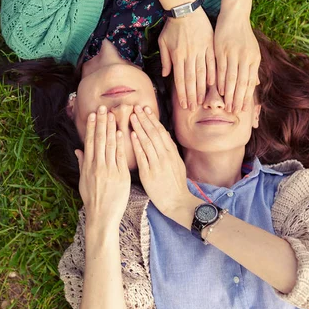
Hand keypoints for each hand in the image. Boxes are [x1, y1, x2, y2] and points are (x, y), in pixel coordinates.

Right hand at [75, 106, 130, 228]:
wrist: (102, 216)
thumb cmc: (92, 199)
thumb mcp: (83, 181)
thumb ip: (82, 163)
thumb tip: (78, 149)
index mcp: (88, 167)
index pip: (89, 142)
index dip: (91, 127)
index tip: (93, 114)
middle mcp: (97, 166)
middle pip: (99, 140)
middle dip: (101, 123)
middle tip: (102, 108)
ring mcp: (109, 170)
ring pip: (109, 145)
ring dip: (110, 128)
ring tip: (111, 114)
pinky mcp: (120, 176)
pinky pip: (120, 156)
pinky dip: (120, 143)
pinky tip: (120, 132)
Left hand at [129, 105, 200, 227]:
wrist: (177, 201)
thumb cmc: (175, 184)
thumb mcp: (177, 164)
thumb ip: (170, 149)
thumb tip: (165, 134)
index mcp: (171, 153)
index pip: (160, 132)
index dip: (152, 119)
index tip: (145, 109)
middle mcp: (165, 156)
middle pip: (153, 133)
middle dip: (144, 119)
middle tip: (136, 107)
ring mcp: (157, 164)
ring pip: (147, 142)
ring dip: (139, 128)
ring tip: (132, 116)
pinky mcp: (149, 174)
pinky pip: (143, 157)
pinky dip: (137, 145)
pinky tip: (132, 136)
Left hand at [158, 8, 215, 111]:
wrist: (184, 9)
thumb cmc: (171, 27)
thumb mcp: (163, 43)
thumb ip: (165, 60)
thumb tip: (166, 76)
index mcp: (177, 56)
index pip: (180, 80)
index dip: (182, 94)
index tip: (185, 105)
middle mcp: (189, 56)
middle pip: (191, 80)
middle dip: (192, 96)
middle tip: (194, 108)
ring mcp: (200, 50)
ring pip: (202, 74)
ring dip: (202, 89)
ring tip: (203, 101)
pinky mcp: (209, 45)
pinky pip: (212, 62)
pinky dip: (213, 73)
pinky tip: (214, 84)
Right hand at [214, 12, 260, 112]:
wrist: (235, 16)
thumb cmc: (243, 35)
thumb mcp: (252, 51)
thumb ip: (252, 68)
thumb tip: (255, 83)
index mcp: (254, 59)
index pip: (250, 82)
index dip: (246, 97)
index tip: (242, 109)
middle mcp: (246, 58)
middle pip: (242, 83)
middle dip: (238, 99)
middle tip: (234, 112)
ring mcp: (234, 54)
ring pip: (232, 78)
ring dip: (229, 93)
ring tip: (227, 105)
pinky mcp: (222, 50)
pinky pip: (222, 69)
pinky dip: (221, 80)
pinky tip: (219, 91)